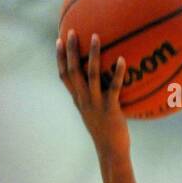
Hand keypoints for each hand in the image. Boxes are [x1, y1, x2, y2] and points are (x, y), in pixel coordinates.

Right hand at [56, 29, 130, 160]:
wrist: (111, 151)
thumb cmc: (105, 131)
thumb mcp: (94, 112)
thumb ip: (94, 96)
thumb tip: (101, 80)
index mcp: (78, 100)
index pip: (64, 76)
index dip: (60, 58)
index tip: (59, 41)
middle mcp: (84, 100)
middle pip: (73, 71)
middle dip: (71, 50)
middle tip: (72, 31)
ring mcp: (96, 104)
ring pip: (92, 75)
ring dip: (93, 55)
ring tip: (96, 36)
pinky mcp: (110, 108)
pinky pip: (114, 87)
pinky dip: (118, 73)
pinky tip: (122, 59)